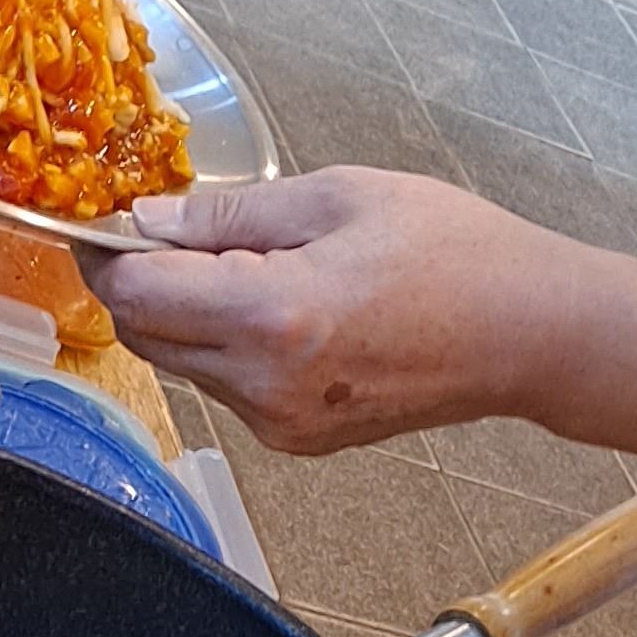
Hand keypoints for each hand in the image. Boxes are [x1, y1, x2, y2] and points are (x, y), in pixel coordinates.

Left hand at [100, 169, 583, 452]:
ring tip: (252, 263)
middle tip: (173, 230)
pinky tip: (283, 305)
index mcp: (272, 315)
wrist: (529, 333)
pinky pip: (228, 386)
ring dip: (187, 313)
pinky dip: (228, 344)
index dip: (107, 251)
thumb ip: (228, 213)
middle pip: (144, 334)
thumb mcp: (337, 196)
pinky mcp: (298, 439)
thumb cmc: (456, 255)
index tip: (110, 219)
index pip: (134, 293)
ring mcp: (281, 422)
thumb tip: (149, 220)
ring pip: (182, 362)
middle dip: (141, 281)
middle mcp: (265, 384)